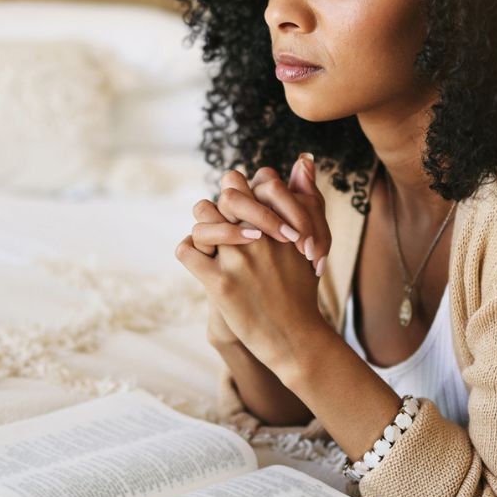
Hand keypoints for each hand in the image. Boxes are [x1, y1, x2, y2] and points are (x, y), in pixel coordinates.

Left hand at [176, 154, 336, 378]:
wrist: (295, 337)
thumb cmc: (301, 288)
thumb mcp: (310, 240)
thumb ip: (305, 198)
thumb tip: (303, 159)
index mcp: (278, 222)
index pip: (241, 183)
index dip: (234, 192)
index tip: (237, 209)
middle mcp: (258, 235)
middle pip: (219, 197)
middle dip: (216, 207)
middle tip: (218, 223)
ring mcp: (238, 259)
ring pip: (200, 219)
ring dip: (202, 229)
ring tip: (209, 243)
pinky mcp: (220, 284)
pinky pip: (186, 251)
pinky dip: (189, 253)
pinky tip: (200, 263)